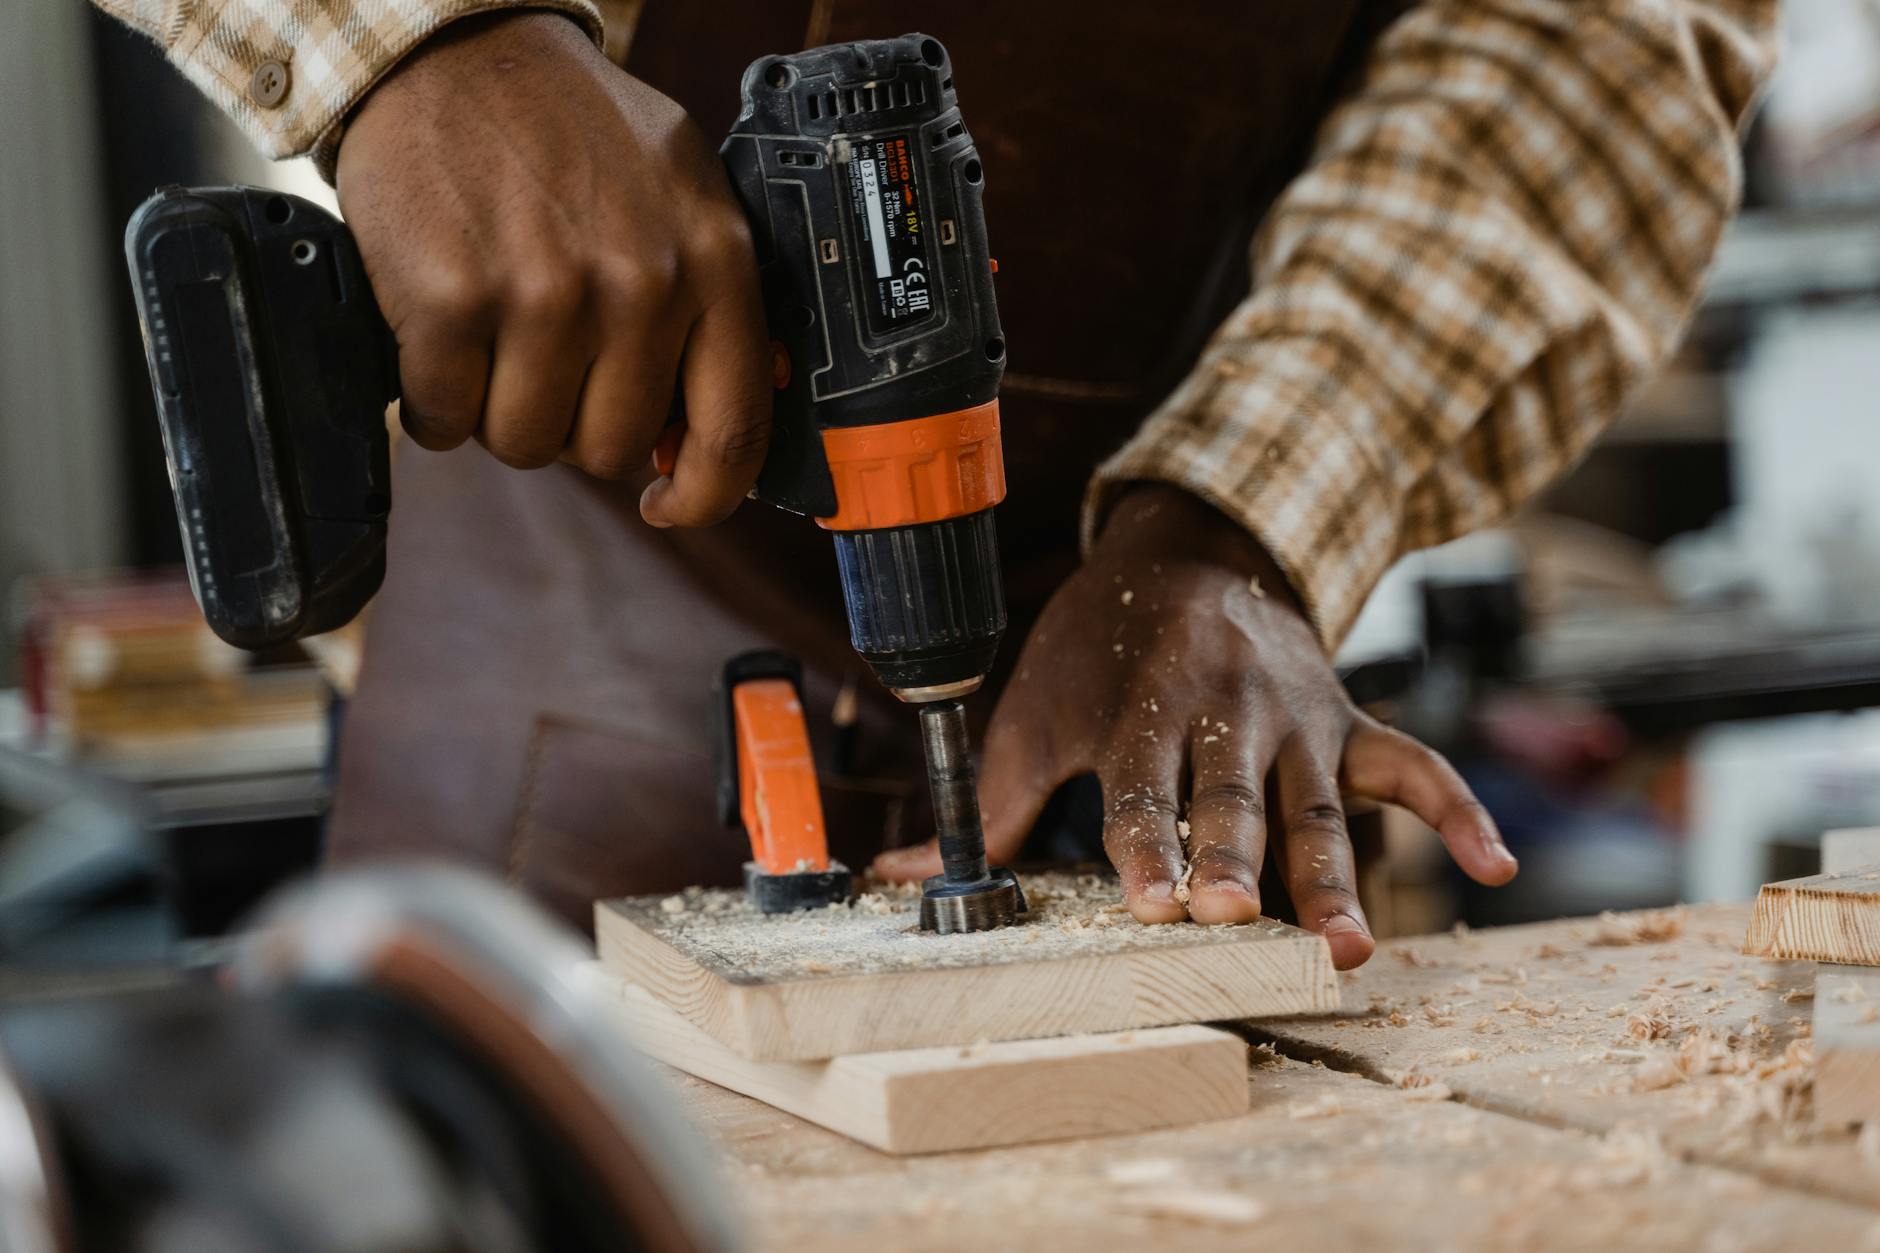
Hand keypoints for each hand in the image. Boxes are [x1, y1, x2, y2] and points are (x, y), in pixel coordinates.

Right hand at [335, 12, 769, 525]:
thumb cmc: (568, 127)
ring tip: (492, 337)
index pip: (734, 428)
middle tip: (546, 363)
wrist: (453, 47)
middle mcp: (641, 282)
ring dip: (496, 411)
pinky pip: (443, 418)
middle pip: (610, 449)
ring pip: (524, 443)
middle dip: (570, 425)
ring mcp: (546, 293)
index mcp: (713, 260)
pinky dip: (430, 399)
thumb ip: (718, 292)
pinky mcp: (453, 300)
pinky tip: (438, 337)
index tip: (668, 504)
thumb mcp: (683, 189)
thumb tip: (753, 393)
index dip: (702, 494)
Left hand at [874, 485, 1516, 967]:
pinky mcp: (1350, 721)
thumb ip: (987, 802)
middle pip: (1230, 794)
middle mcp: (1224, 710)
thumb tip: (899, 877)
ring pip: (1319, 801)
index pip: (1139, 783)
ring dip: (1336, 872)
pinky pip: (1415, 765)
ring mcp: (1297, 718)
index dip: (1143, 842)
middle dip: (1234, 854)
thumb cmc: (1099, 646)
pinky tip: (1498, 867)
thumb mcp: (1035, 707)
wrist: (1193, 546)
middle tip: (1235, 914)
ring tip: (1349, 946)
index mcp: (1141, 704)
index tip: (1150, 900)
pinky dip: (1459, 809)